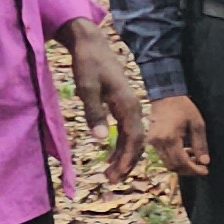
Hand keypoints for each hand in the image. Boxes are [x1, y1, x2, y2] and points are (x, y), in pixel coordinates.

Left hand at [56, 22, 144, 185]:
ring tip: (111, 172)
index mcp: (127, 105)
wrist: (91, 43)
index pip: (133, 138)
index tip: (116, 175)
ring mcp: (129, 105)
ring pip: (132, 136)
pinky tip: (109, 150)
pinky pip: (126, 129)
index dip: (126, 158)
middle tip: (112, 180)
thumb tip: (100, 139)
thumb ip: (94, 112)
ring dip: (124, 155)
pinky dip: (120, 143)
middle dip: (126, 162)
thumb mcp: (87, 86)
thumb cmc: (88, 62)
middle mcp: (133, 107)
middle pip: (136, 141)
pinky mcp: (121, 104)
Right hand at [147, 93, 210, 179]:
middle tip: (201, 167)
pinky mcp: (151, 141)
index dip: (194, 169)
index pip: (181, 162)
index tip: (205, 170)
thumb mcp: (198, 124)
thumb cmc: (183, 108)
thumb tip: (205, 162)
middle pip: (173, 166)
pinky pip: (163, 156)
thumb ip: (200, 144)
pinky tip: (186, 152)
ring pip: (167, 163)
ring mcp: (152, 143)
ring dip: (182, 165)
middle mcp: (158, 143)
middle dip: (188, 170)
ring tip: (195, 158)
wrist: (165, 97)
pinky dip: (175, 159)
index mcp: (169, 138)